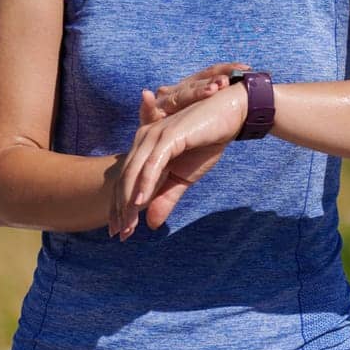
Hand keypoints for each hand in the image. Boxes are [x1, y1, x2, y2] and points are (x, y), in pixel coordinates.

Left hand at [108, 61, 248, 239]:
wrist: (231, 114)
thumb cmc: (208, 141)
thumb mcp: (186, 177)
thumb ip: (167, 196)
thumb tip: (151, 224)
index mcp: (145, 146)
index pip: (126, 180)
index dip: (119, 206)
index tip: (118, 231)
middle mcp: (144, 138)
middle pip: (125, 178)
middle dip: (120, 209)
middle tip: (120, 235)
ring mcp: (155, 136)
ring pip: (135, 173)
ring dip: (129, 202)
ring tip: (128, 226)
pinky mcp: (169, 135)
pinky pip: (153, 164)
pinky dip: (145, 184)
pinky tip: (140, 203)